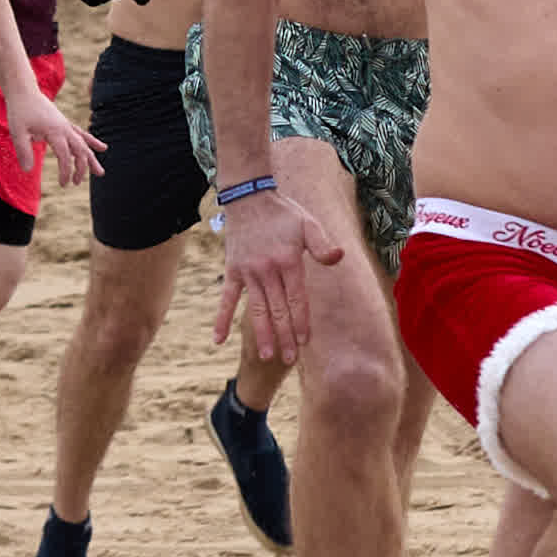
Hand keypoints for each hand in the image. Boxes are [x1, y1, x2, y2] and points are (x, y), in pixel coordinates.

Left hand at [8, 85, 100, 187]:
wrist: (24, 91)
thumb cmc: (19, 111)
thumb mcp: (17, 132)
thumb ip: (23, 151)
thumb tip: (28, 170)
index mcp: (55, 131)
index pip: (65, 155)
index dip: (66, 171)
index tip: (63, 184)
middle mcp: (64, 128)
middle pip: (79, 150)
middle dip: (81, 168)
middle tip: (76, 183)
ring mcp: (66, 125)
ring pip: (84, 143)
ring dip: (91, 159)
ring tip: (100, 173)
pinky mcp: (64, 123)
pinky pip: (81, 134)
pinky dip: (92, 141)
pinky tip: (102, 148)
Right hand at [208, 186, 332, 360]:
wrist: (249, 197)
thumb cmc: (283, 213)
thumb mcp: (308, 224)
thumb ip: (322, 245)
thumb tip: (338, 258)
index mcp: (287, 262)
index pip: (296, 299)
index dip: (300, 322)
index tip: (304, 342)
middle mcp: (267, 270)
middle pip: (277, 310)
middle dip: (284, 336)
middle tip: (289, 359)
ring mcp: (248, 273)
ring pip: (255, 310)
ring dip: (261, 334)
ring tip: (266, 356)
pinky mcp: (232, 271)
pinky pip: (226, 299)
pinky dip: (221, 319)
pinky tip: (218, 340)